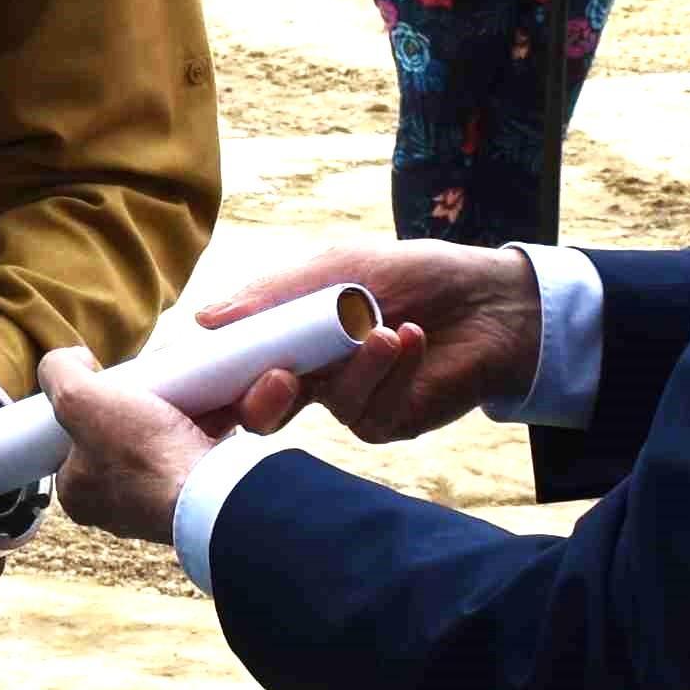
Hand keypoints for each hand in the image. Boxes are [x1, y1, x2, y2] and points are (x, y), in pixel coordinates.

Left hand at [38, 345, 215, 548]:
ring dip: (170, 412)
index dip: (85, 404)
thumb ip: (59, 373)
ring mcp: (155, 502)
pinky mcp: (192, 494)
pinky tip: (210, 406)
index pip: (68, 440)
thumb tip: (69, 360)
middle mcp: (113, 504)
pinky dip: (202, 426)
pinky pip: (192, 450)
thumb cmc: (142, 455)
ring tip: (181, 391)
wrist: (211, 493)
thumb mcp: (78, 399)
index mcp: (77, 492)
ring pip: (156, 442)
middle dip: (134, 405)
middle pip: (116, 437)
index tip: (105, 385)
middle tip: (148, 387)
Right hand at [201, 239, 536, 445]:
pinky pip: (371, 408)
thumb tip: (205, 319)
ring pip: (324, 402)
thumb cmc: (414, 276)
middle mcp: (313, 378)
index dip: (214, 378)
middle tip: (281, 376)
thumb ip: (275, 295)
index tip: (199, 376)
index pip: (239, 367)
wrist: (490, 300)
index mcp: (292, 339)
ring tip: (387, 328)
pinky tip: (412, 338)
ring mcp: (349, 403)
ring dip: (355, 366)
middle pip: (262, 409)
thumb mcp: (339, 268)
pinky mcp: (388, 420)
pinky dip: (390, 369)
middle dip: (263, 397)